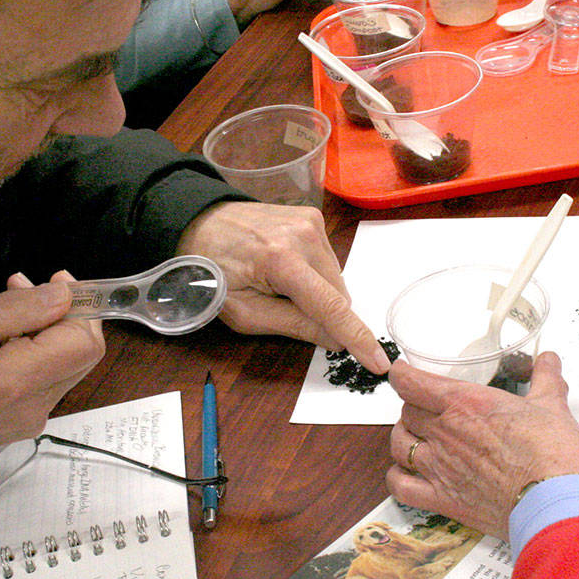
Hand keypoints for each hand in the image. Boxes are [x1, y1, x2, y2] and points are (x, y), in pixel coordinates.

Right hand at [0, 272, 104, 460]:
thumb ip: (14, 311)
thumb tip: (61, 295)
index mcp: (15, 379)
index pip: (83, 341)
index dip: (80, 306)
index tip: (57, 282)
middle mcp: (33, 405)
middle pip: (84, 354)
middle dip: (67, 315)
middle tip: (30, 290)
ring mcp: (33, 418)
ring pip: (70, 366)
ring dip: (53, 333)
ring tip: (12, 310)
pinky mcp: (27, 423)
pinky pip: (51, 382)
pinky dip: (41, 355)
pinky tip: (9, 340)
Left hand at [176, 201, 389, 372]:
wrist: (200, 222)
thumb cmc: (213, 272)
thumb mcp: (243, 312)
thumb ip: (292, 326)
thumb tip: (335, 341)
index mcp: (281, 260)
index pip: (330, 306)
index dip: (356, 337)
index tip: (379, 361)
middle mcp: (303, 235)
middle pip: (338, 294)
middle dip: (323, 313)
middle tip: (283, 306)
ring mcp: (310, 222)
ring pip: (336, 278)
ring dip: (317, 292)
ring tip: (279, 283)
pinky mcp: (312, 217)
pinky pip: (328, 260)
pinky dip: (313, 273)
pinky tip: (285, 267)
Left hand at [385, 353, 578, 538]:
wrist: (557, 502)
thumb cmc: (554, 455)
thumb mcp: (551, 406)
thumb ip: (544, 380)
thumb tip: (548, 362)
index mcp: (466, 403)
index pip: (411, 382)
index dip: (403, 375)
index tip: (405, 373)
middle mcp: (446, 432)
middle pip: (406, 412)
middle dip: (413, 408)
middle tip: (427, 410)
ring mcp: (440, 467)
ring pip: (398, 445)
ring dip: (403, 439)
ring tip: (415, 438)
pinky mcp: (443, 499)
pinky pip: (401, 487)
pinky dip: (398, 479)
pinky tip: (407, 475)